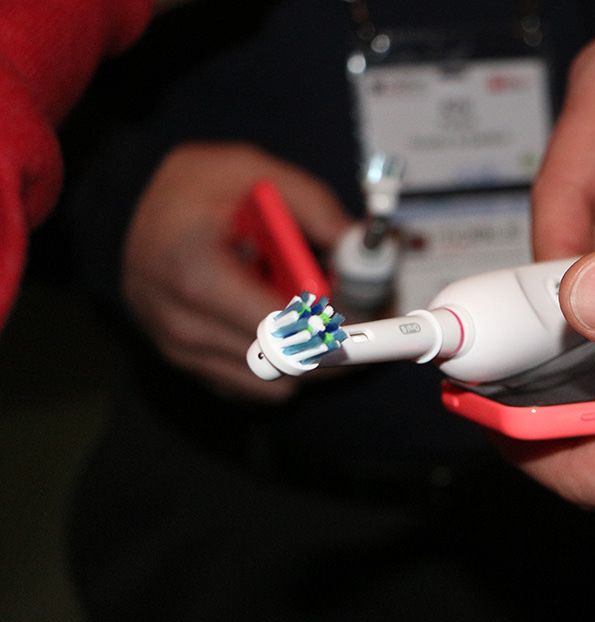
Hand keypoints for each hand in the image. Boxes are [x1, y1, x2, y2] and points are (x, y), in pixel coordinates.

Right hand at [123, 142, 350, 400]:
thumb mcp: (254, 170)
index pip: (285, 328)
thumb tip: (363, 245)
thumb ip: (313, 205)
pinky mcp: (190, 367)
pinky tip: (292, 328)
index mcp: (196, 274)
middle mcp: (183, 324)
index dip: (338, 326)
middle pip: (287, 364)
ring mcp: (182, 351)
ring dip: (316, 359)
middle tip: (370, 317)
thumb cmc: (194, 189)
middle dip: (340, 347)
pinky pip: (257, 389)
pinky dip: (287, 367)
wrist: (131, 211)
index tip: (372, 310)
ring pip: (278, 384)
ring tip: (328, 317)